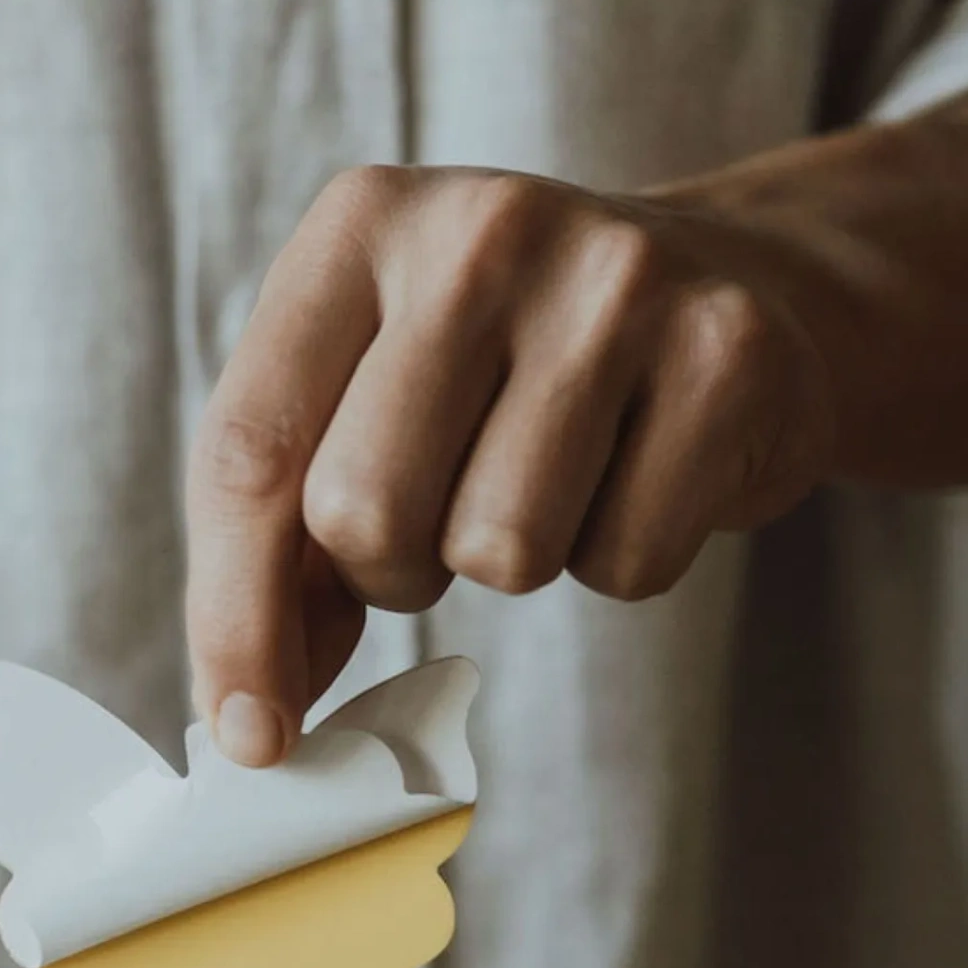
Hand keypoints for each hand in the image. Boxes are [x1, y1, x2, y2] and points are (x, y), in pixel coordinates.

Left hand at [186, 164, 834, 763]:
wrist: (735, 286)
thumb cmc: (504, 378)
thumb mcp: (365, 408)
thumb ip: (282, 544)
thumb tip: (246, 721)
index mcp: (356, 228)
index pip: (247, 451)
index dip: (232, 619)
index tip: (247, 738)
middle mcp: (478, 231)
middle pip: (362, 511)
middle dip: (387, 572)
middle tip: (436, 531)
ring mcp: (614, 280)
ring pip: (496, 549)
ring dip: (504, 563)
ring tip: (542, 481)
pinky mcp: (725, 354)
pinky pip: (622, 564)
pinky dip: (617, 561)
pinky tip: (634, 475)